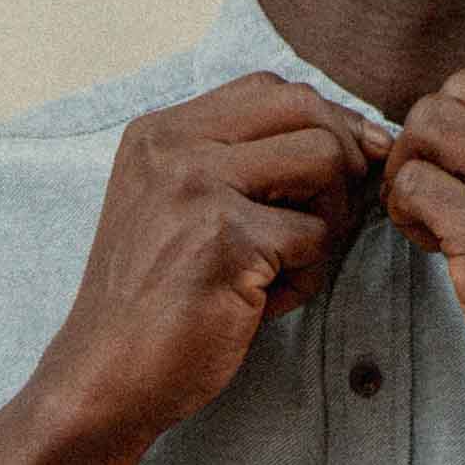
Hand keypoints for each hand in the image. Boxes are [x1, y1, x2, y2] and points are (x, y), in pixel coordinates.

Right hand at [39, 73, 390, 445]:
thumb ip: (242, 165)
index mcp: (160, 132)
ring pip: (324, 160)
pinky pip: (315, 237)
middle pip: (306, 108)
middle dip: (342, 162)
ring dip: (329, 219)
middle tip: (329, 220)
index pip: (270, 88)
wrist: (106, 376)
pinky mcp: (225, 239)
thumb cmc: (157, 302)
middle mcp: (174, 145)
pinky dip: (306, 279)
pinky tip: (265, 304)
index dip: (322, 123)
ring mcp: (197, 186)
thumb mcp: (182, 209)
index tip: (342, 170)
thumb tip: (359, 137)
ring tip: (289, 266)